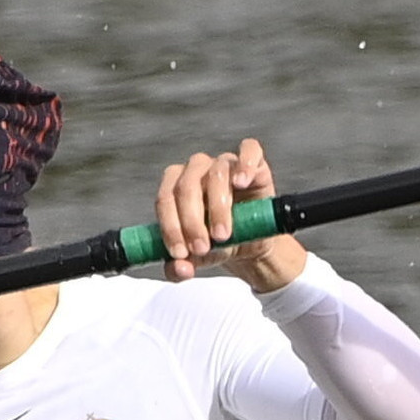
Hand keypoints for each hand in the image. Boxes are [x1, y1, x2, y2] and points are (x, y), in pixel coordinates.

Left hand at [156, 140, 308, 292]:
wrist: (252, 241)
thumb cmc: (218, 243)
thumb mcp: (198, 259)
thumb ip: (181, 267)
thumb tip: (180, 269)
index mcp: (175, 187)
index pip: (165, 199)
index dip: (170, 226)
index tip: (180, 253)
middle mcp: (197, 170)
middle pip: (186, 185)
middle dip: (192, 221)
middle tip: (202, 248)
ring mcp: (225, 163)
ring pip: (216, 173)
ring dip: (217, 207)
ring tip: (223, 235)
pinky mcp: (254, 163)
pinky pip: (249, 150)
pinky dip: (244, 164)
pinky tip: (241, 183)